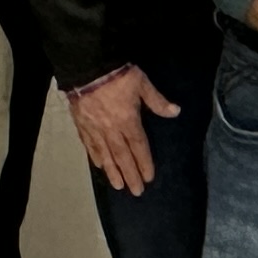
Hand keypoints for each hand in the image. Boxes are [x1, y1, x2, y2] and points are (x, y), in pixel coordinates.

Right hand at [68, 65, 177, 191]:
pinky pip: (89, 145)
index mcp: (128, 120)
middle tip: (135, 191)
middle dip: (130, 174)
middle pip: (122, 156)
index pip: (138, 147)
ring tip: (118, 186)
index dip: (144, 163)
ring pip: (105, 155)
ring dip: (112, 171)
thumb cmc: (118, 75)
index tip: (148, 178)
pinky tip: (99, 166)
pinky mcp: (82, 124)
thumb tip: (175, 112)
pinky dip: (95, 156)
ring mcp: (95, 129)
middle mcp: (111, 129)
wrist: (87, 66)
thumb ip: (157, 101)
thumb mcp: (142, 83)